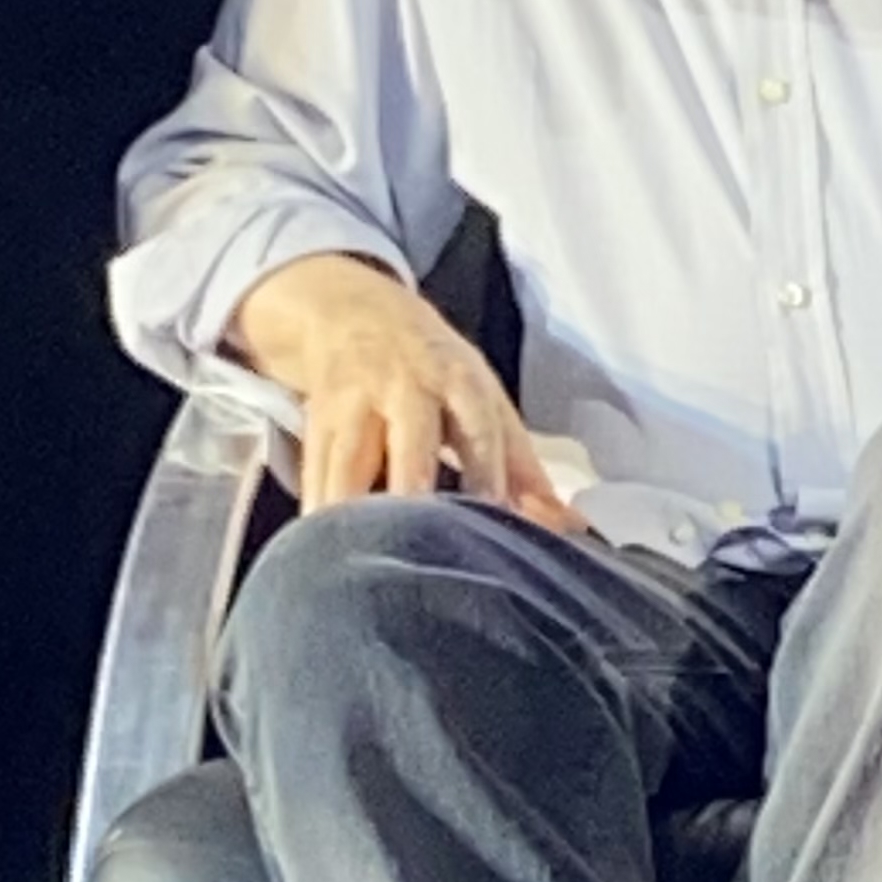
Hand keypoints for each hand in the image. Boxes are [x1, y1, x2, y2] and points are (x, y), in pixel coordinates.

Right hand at [226, 254, 583, 527]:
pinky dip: (319, 517)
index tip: (493, 519)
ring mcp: (354, 405)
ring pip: (349, 464)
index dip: (485, 474)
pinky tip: (323, 557)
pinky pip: (315, 476)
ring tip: (358, 567)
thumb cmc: (435, 370)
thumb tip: (566, 527)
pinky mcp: (315, 425)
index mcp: (458, 380)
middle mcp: (404, 388)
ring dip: (353, 516)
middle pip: (410, 444)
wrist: (354, 313)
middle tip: (419, 547)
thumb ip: (522, 467)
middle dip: (413, 493)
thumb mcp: (485, 401)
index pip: (477, 429)